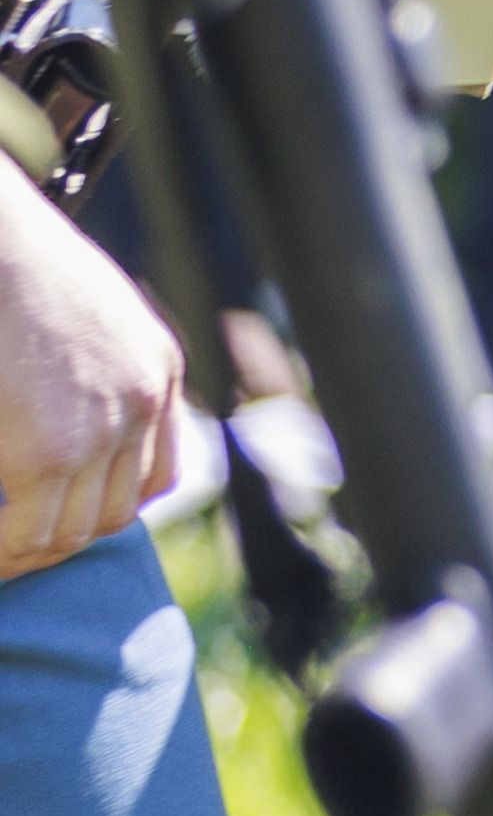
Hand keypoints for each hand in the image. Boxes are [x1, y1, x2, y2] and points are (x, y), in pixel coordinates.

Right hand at [0, 166, 178, 579]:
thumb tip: (48, 420)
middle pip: (112, 516)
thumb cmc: (10, 261)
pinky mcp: (45, 451)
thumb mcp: (80, 313)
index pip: (153, 476)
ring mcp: (100, 429)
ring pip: (67, 534)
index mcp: (155, 367)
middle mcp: (143, 401)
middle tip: (5, 552)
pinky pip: (22, 530)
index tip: (53, 521)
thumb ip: (86, 370)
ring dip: (20, 554)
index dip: (102, 508)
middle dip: (54, 543)